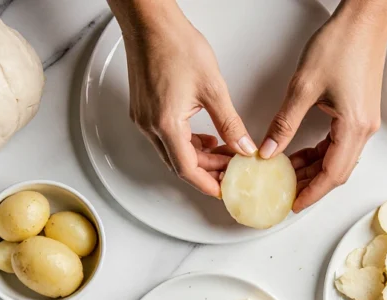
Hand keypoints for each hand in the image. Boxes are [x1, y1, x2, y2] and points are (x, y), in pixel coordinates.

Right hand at [113, 0, 255, 196]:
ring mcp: (143, 118)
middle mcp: (149, 126)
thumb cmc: (176, 46)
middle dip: (207, 171)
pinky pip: (165, 137)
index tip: (225, 190)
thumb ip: (230, 123)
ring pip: (172, 151)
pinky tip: (205, 136)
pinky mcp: (143, 109)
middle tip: (232, 170)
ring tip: (224, 153)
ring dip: (198, 157)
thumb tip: (243, 147)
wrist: (150, 22)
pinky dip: (186, 143)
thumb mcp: (213, 88)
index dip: (208, 183)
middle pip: (179, 164)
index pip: (187, 169)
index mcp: (166, 124)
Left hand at [259, 2, 386, 211]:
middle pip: (337, 171)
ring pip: (338, 158)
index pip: (332, 174)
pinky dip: (320, 152)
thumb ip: (285, 123)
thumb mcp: (304, 87)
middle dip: (311, 184)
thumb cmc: (341, 44)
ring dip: (314, 168)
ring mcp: (364, 121)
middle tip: (285, 193)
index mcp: (354, 127)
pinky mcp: (360, 112)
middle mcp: (364, 129)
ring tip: (287, 174)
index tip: (293, 204)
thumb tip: (269, 151)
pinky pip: (340, 143)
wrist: (365, 19)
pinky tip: (301, 152)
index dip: (312, 193)